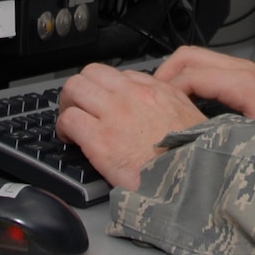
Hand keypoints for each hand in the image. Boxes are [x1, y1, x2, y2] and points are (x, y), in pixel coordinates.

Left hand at [54, 64, 206, 190]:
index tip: (102, 101)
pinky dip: (64, 127)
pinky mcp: (100, 140)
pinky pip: (70, 119)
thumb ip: (168, 98)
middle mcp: (131, 96)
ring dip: (68, 104)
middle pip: (90, 73)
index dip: (105, 88)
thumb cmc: (190, 155)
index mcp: (153, 90)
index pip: (117, 74)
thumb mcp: (189, 114)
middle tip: (79, 106)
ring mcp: (113, 115)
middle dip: (80, 89)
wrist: (187, 181)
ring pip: (74, 88)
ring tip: (71, 121)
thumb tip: (153, 94)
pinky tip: (69, 139)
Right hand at [154, 47, 254, 146]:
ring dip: (178, 76)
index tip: (152, 109)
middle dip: (165, 74)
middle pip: (191, 56)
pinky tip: (187, 103)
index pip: (191, 74)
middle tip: (150, 99)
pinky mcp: (249, 83)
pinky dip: (192, 81)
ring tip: (163, 102)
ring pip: (200, 61)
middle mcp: (246, 73)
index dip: (166, 90)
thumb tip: (191, 144)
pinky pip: (211, 71)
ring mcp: (247, 74)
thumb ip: (225, 139)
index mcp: (245, 84)